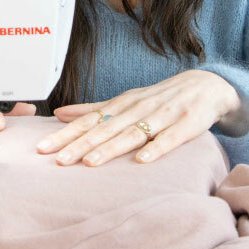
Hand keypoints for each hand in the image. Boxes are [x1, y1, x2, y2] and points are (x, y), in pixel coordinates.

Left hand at [35, 70, 240, 165]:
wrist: (205, 86)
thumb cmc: (159, 98)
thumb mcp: (125, 100)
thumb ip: (93, 109)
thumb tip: (59, 114)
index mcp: (122, 104)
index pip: (89, 120)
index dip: (66, 134)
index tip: (43, 148)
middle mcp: (138, 108)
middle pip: (105, 128)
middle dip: (80, 144)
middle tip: (57, 159)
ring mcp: (162, 115)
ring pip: (132, 133)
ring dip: (111, 147)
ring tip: (90, 162)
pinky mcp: (186, 125)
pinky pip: (170, 139)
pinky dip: (156, 148)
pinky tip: (142, 161)